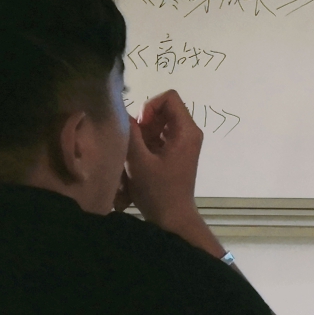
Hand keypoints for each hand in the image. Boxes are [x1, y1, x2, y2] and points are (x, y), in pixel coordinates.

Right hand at [124, 90, 204, 230]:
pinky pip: (162, 135)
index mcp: (187, 130)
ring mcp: (185, 141)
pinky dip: (149, 142)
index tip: (139, 126)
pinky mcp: (178, 151)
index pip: (170, 98)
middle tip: (135, 142)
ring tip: (137, 153)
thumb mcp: (139, 162)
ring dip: (145, 133)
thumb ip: (131, 134)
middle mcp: (190, 132)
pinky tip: (141, 159)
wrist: (172, 216)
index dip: (150, 106)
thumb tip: (123, 114)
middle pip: (166, 109)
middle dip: (146, 121)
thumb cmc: (158, 190)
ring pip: (162, 122)